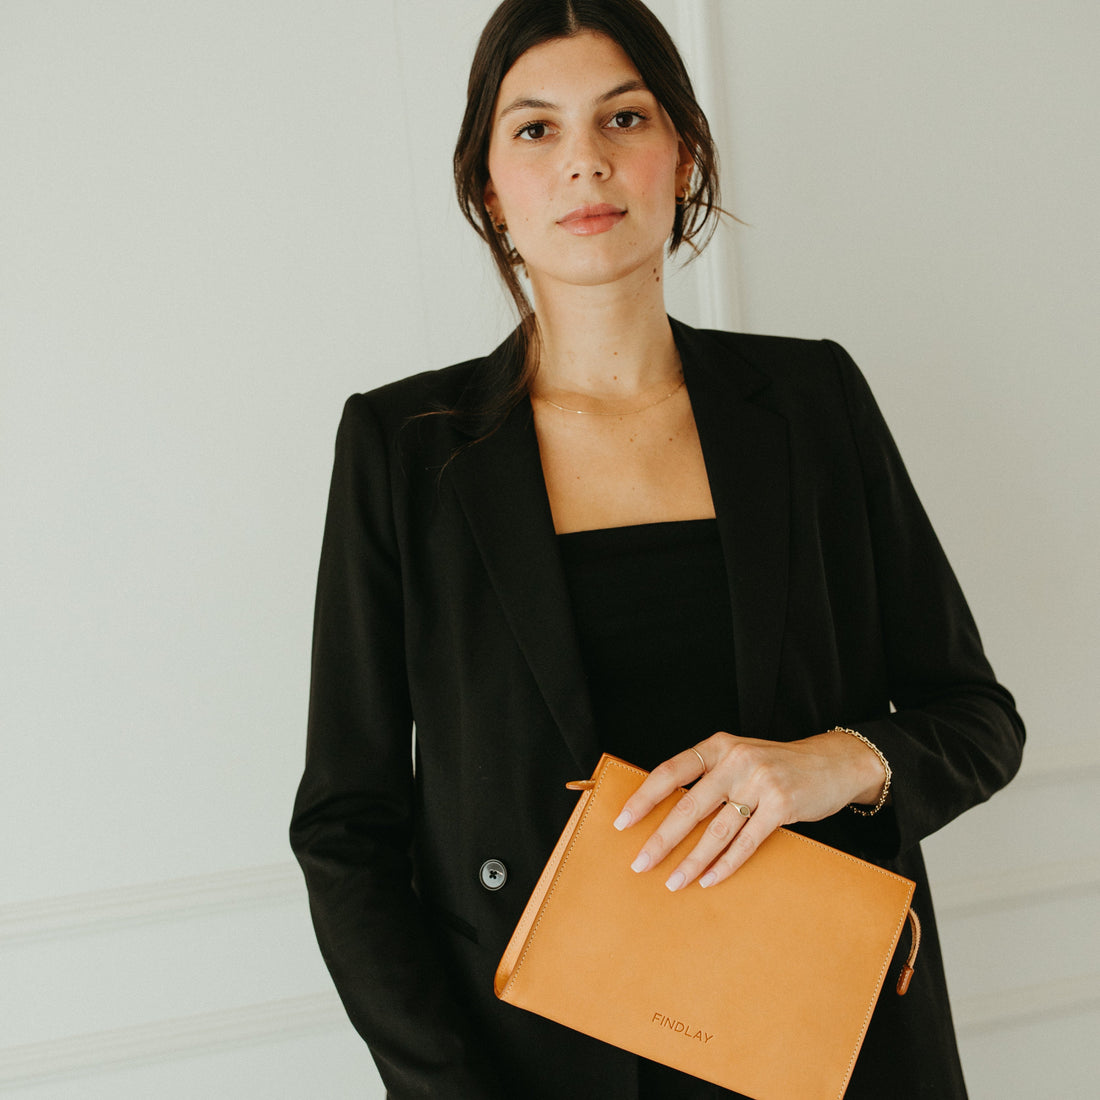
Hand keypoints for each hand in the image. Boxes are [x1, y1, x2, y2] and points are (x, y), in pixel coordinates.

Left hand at [612, 730, 886, 890]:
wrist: (835, 763)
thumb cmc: (777, 765)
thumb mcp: (739, 757)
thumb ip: (709, 775)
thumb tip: (665, 812)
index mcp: (718, 745)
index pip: (671, 771)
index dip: (644, 798)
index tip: (622, 822)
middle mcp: (735, 759)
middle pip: (688, 806)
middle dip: (661, 839)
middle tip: (640, 864)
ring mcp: (760, 782)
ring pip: (716, 830)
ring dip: (691, 861)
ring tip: (672, 882)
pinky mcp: (782, 805)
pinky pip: (746, 842)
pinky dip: (725, 864)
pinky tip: (709, 880)